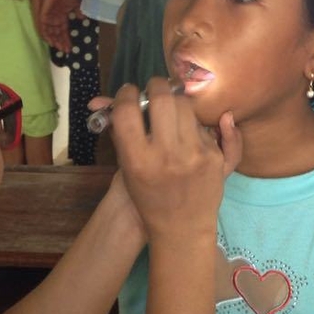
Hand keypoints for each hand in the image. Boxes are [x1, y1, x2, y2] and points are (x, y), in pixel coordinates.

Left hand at [38, 0, 82, 51]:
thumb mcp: (74, 1)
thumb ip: (78, 10)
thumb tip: (82, 18)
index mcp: (60, 16)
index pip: (62, 31)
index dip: (66, 40)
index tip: (70, 48)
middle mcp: (52, 18)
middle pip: (56, 34)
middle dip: (60, 43)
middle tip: (65, 51)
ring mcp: (46, 16)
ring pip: (48, 32)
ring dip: (53, 41)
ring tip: (58, 48)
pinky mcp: (41, 13)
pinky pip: (41, 26)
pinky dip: (45, 34)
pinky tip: (50, 41)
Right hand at [110, 79, 241, 245]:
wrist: (182, 228)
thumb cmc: (148, 197)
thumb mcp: (127, 167)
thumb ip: (117, 131)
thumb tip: (99, 100)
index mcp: (137, 160)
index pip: (126, 109)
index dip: (126, 94)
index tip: (129, 92)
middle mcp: (166, 156)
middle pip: (161, 97)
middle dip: (156, 85)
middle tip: (153, 89)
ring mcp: (193, 155)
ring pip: (184, 105)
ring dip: (175, 101)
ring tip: (170, 110)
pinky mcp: (213, 157)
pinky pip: (202, 125)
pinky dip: (192, 125)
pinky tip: (186, 135)